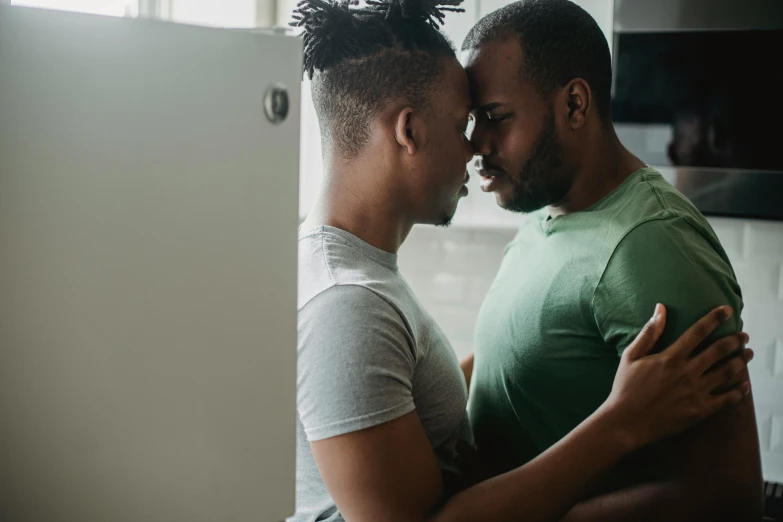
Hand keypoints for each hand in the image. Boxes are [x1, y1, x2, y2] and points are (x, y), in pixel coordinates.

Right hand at [603, 304, 752, 449]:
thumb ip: (648, 333)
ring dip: (740, 361)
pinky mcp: (699, 411)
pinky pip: (726, 400)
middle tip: (744, 335)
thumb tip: (660, 308)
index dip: (714, 318)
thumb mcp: (630, 356)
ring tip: (748, 354)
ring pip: (726, 372)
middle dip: (734, 340)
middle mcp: (686, 373)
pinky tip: (746, 384)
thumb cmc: (625, 387)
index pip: (698, 332)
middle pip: (718, 351)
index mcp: (670, 358)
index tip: (726, 310)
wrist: (626, 422)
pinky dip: (739, 391)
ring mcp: (695, 392)